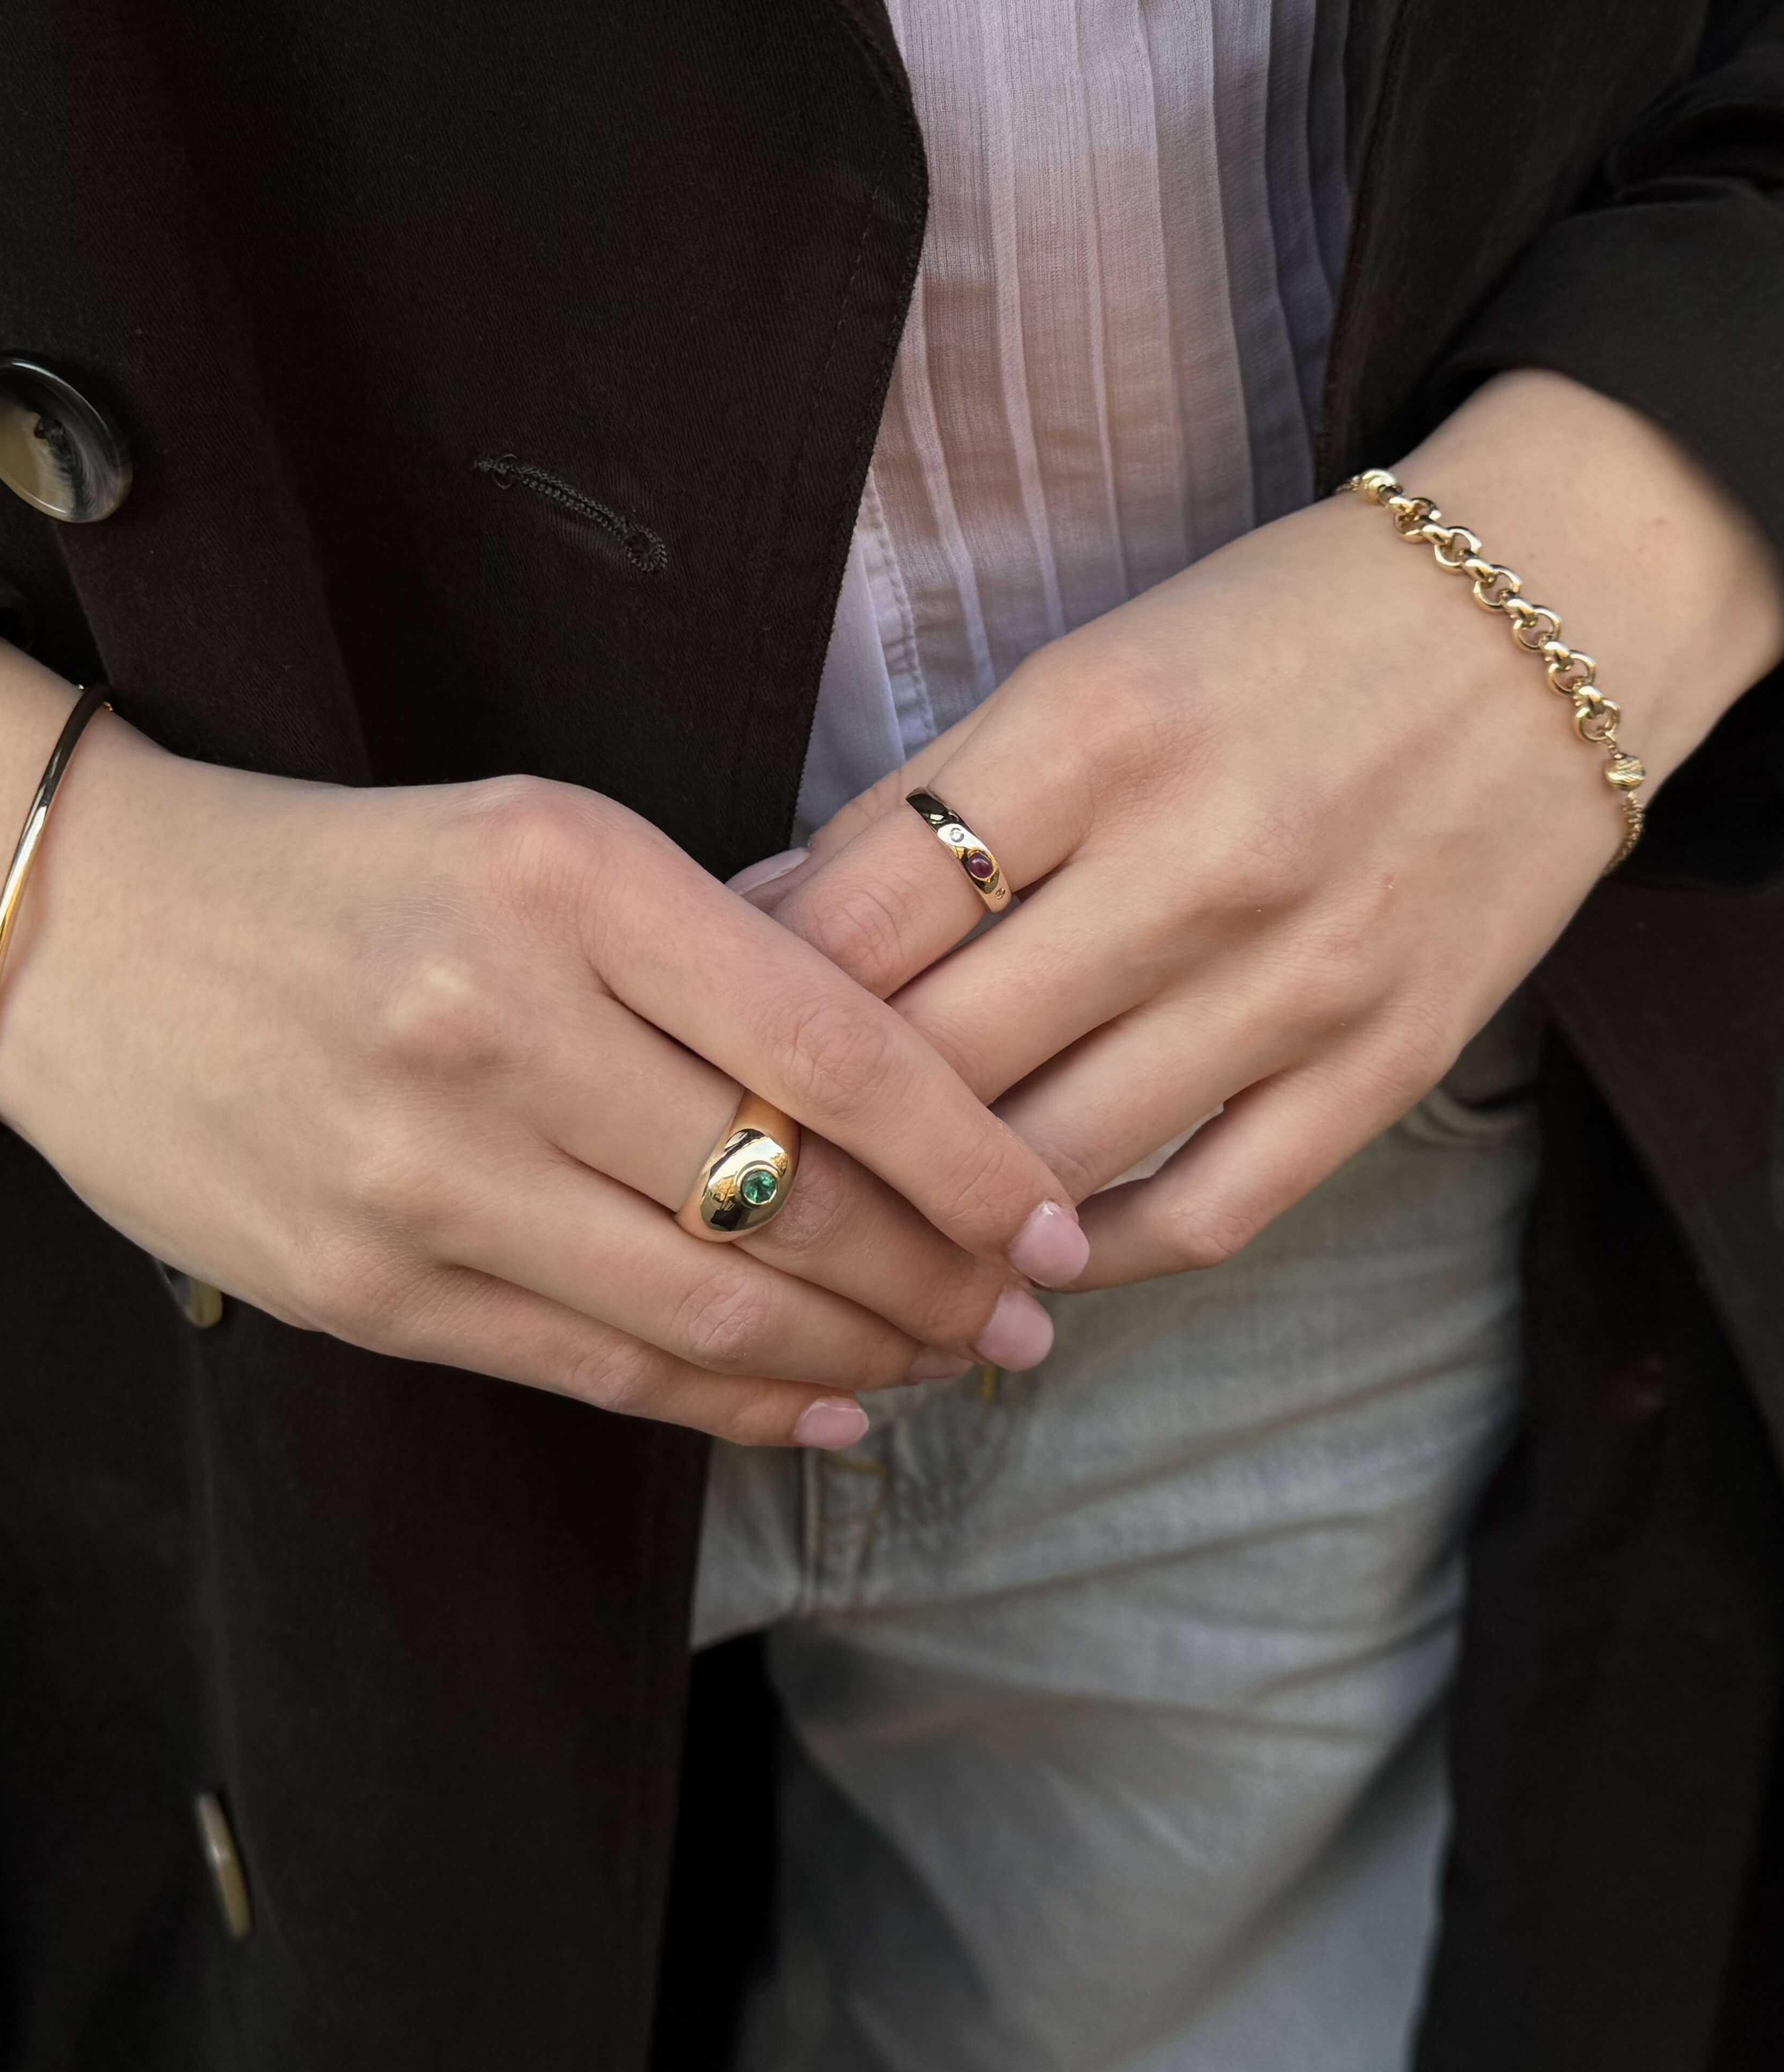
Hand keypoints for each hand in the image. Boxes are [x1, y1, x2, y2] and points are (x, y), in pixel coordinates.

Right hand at [0, 630, 1089, 1445]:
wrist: (92, 937)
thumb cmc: (348, 875)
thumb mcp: (540, 841)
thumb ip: (709, 947)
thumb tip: (902, 1075)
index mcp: (567, 877)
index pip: (831, 1043)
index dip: (972, 1153)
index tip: (1058, 1217)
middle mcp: (500, 1024)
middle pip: (785, 1194)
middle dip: (939, 1276)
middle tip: (1027, 1314)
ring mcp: (424, 1172)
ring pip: (705, 1302)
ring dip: (854, 1351)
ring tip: (943, 1363)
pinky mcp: (366, 1286)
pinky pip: (597, 1365)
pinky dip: (730, 1399)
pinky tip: (818, 1408)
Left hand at [749, 371, 1783, 1287]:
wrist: (1549, 622)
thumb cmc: (1274, 642)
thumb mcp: (1081, 674)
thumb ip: (921, 810)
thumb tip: (759, 928)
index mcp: (1096, 729)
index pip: (861, 918)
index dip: (755, 1001)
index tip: (712, 1043)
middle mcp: (1199, 859)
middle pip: (941, 1055)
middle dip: (825, 1129)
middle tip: (756, 1166)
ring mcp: (1305, 976)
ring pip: (1054, 1161)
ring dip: (942, 1217)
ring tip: (870, 1233)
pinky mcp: (1389, 1062)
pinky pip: (1206, 1215)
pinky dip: (1093, 1258)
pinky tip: (1026, 1255)